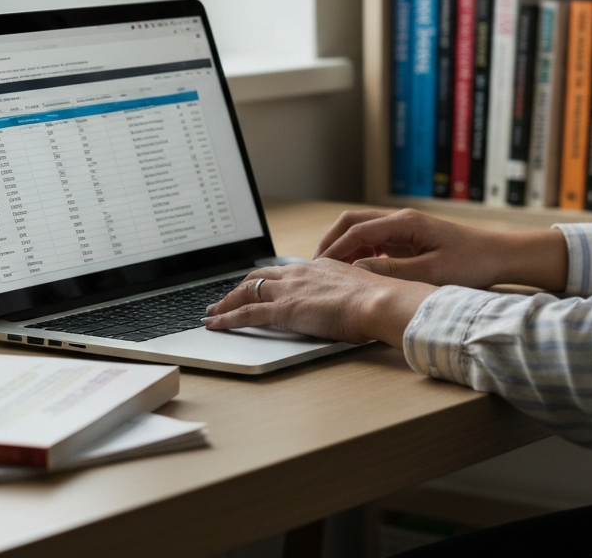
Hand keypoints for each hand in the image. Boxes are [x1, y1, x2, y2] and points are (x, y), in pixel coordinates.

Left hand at [202, 259, 437, 346]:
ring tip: (212, 312)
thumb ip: (349, 294)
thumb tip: (353, 303)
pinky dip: (226, 318)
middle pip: (260, 276)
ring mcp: (289, 290)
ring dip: (226, 302)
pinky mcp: (283, 310)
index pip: (285, 271)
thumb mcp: (362, 291)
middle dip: (240, 287)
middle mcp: (300, 273)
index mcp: (319, 266)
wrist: (378, 301)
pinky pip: (246, 313)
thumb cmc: (379, 300)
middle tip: (226, 297)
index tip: (260, 285)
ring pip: (246, 291)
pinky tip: (215, 325)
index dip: (268, 279)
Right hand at [315, 208, 567, 291]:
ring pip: (362, 231)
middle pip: (352, 223)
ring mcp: (404, 228)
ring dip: (344, 248)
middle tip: (315, 267)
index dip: (334, 250)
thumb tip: (356, 269)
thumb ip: (392, 271)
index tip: (318, 268)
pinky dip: (359, 253)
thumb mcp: (431, 272)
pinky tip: (356, 273)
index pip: (356, 231)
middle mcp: (400, 220)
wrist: (500, 255)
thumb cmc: (472, 262)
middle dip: (331, 242)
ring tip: (330, 273)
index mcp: (404, 222)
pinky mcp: (410, 238)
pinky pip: (375, 241)